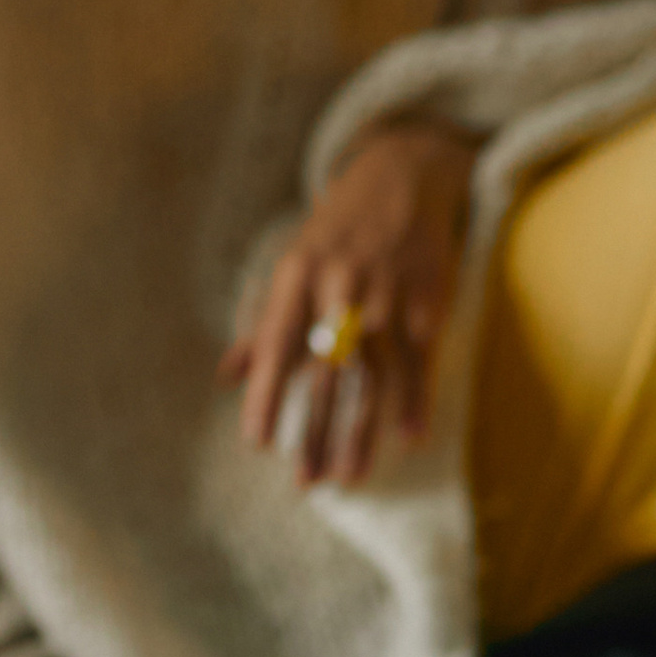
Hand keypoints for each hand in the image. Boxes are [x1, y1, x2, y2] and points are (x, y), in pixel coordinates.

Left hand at [224, 122, 479, 486]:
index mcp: (299, 275)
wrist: (402, 174)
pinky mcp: (428, 298)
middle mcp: (341, 285)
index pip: (277, 343)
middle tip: (307, 482)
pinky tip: (410, 435)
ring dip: (362, 429)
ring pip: (374, 373)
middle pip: (325, 370)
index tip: (257, 442)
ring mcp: (388, 293)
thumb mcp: (294, 264)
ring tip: (350, 476)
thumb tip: (227, 378)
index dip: (266, 393)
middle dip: (315, 428)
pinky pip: (421, 358)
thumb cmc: (337, 232)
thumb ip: (264, 325)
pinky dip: (418, 398)